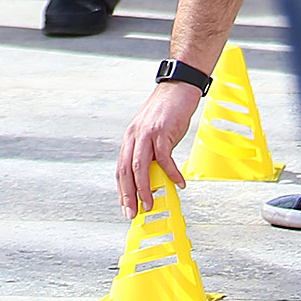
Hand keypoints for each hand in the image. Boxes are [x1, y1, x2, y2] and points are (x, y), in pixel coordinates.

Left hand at [117, 81, 202, 217]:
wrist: (178, 88)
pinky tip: (178, 183)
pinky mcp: (162, 131)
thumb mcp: (153, 133)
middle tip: (133, 213)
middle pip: (126, 170)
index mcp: (130, 137)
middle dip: (128, 195)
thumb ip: (150, 153)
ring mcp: (146, 133)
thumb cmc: (167, 111)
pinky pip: (164, 158)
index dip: (122, 189)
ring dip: (144, 189)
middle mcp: (134, 135)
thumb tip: (155, 177)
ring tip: (150, 204)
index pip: (121, 168)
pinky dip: (171, 173)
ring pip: (139, 167)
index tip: (126, 206)